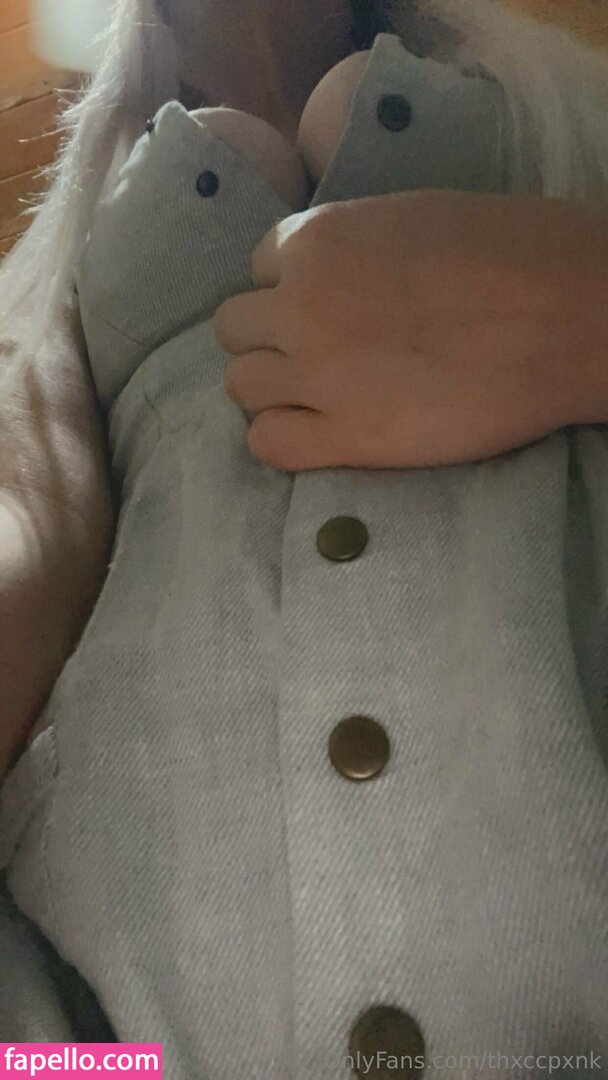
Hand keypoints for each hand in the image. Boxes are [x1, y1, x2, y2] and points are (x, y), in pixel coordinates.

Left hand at [212, 191, 607, 470]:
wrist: (569, 314)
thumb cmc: (512, 251)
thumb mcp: (411, 219)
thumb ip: (352, 249)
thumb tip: (335, 276)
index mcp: (317, 240)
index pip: (259, 268)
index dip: (291, 290)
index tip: (327, 307)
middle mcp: (299, 306)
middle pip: (235, 330)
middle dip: (270, 340)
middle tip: (319, 355)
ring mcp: (318, 375)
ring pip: (242, 387)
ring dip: (272, 390)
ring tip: (320, 397)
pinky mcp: (348, 437)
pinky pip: (268, 444)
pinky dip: (282, 439)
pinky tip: (319, 434)